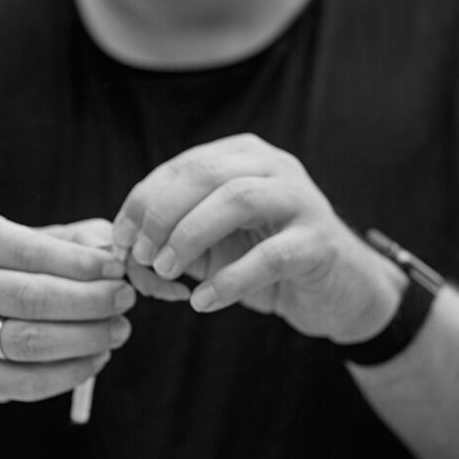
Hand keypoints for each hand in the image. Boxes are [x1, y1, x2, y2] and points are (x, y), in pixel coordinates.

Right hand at [0, 214, 134, 404]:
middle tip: (126, 299)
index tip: (117, 269)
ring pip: (30, 343)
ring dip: (85, 338)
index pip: (29, 252)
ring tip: (119, 329)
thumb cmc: (20, 267)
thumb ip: (80, 240)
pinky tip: (98, 356)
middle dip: (89, 301)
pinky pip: (29, 382)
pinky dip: (72, 372)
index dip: (79, 264)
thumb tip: (112, 254)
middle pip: (30, 299)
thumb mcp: (43, 239)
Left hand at [111, 134, 401, 343]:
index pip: (183, 166)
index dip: (144, 201)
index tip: (120, 240)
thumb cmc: (268, 260)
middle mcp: (275, 167)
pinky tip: (203, 302)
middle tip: (141, 255)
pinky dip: (229, 281)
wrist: (338, 289)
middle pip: (205, 174)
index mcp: (245, 156)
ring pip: (236, 200)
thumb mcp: (216, 243)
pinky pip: (269, 257)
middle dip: (162, 214)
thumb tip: (123, 249)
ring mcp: (301, 202)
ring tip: (166, 272)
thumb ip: (175, 237)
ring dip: (190, 236)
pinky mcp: (320, 243)